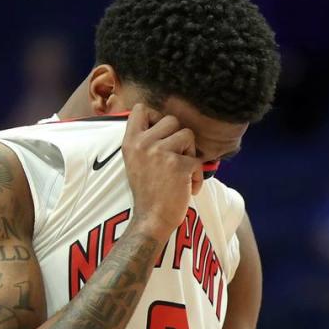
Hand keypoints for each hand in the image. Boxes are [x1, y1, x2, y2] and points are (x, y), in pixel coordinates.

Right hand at [122, 103, 202, 240]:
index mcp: (130, 142)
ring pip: (188, 135)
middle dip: (178, 137)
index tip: (161, 134)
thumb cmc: (147, 192)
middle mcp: (143, 144)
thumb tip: (164, 121)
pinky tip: (188, 188)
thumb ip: (144, 140)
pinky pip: (198, 160)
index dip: (156, 117)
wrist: (152, 219)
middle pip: (172, 119)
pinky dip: (197, 175)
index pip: (141, 109)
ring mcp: (161, 153)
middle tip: (174, 158)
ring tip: (182, 171)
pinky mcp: (179, 165)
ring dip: (189, 153)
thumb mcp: (135, 161)